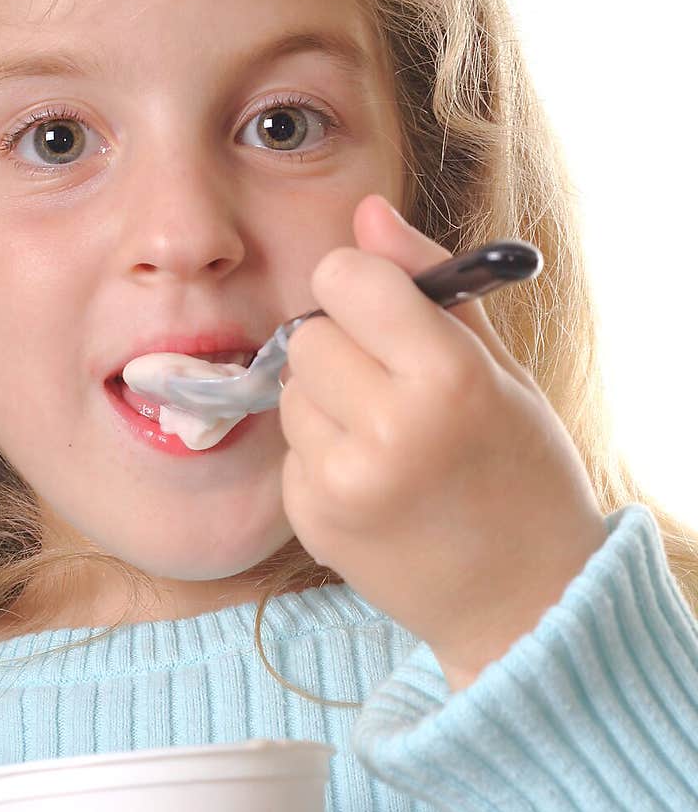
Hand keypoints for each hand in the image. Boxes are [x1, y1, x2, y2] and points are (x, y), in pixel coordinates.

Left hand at [279, 193, 607, 690]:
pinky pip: (289, 449)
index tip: (385, 309)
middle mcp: (388, 429)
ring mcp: (343, 483)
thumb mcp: (498, 367)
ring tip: (386, 439)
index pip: (342, 277)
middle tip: (391, 384)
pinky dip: (321, 455)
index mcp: (445, 377)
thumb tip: (365, 211)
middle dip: (342, 345)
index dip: (360, 285)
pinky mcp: (312, 522)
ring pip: (290, 391)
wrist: (523, 601)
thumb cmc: (522, 471)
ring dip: (327, 401)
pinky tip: (373, 482)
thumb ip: (429, 281)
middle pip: (307, 334)